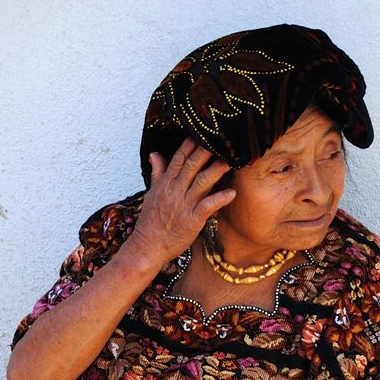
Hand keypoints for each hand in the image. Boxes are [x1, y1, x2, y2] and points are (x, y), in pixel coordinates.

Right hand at [124, 139, 235, 266]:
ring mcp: (184, 205)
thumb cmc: (150, 222)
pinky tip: (232, 193)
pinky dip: (220, 199)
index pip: (179, 158)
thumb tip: (154, 154)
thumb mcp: (152, 194)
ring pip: (203, 182)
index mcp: (166, 183)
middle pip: (193, 165)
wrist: (147, 247)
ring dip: (217, 169)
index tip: (204, 132)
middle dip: (207, 150)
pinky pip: (208, 206)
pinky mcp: (192, 220)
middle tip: (222, 138)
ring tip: (232, 159)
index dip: (191, 144)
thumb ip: (157, 173)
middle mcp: (175, 190)